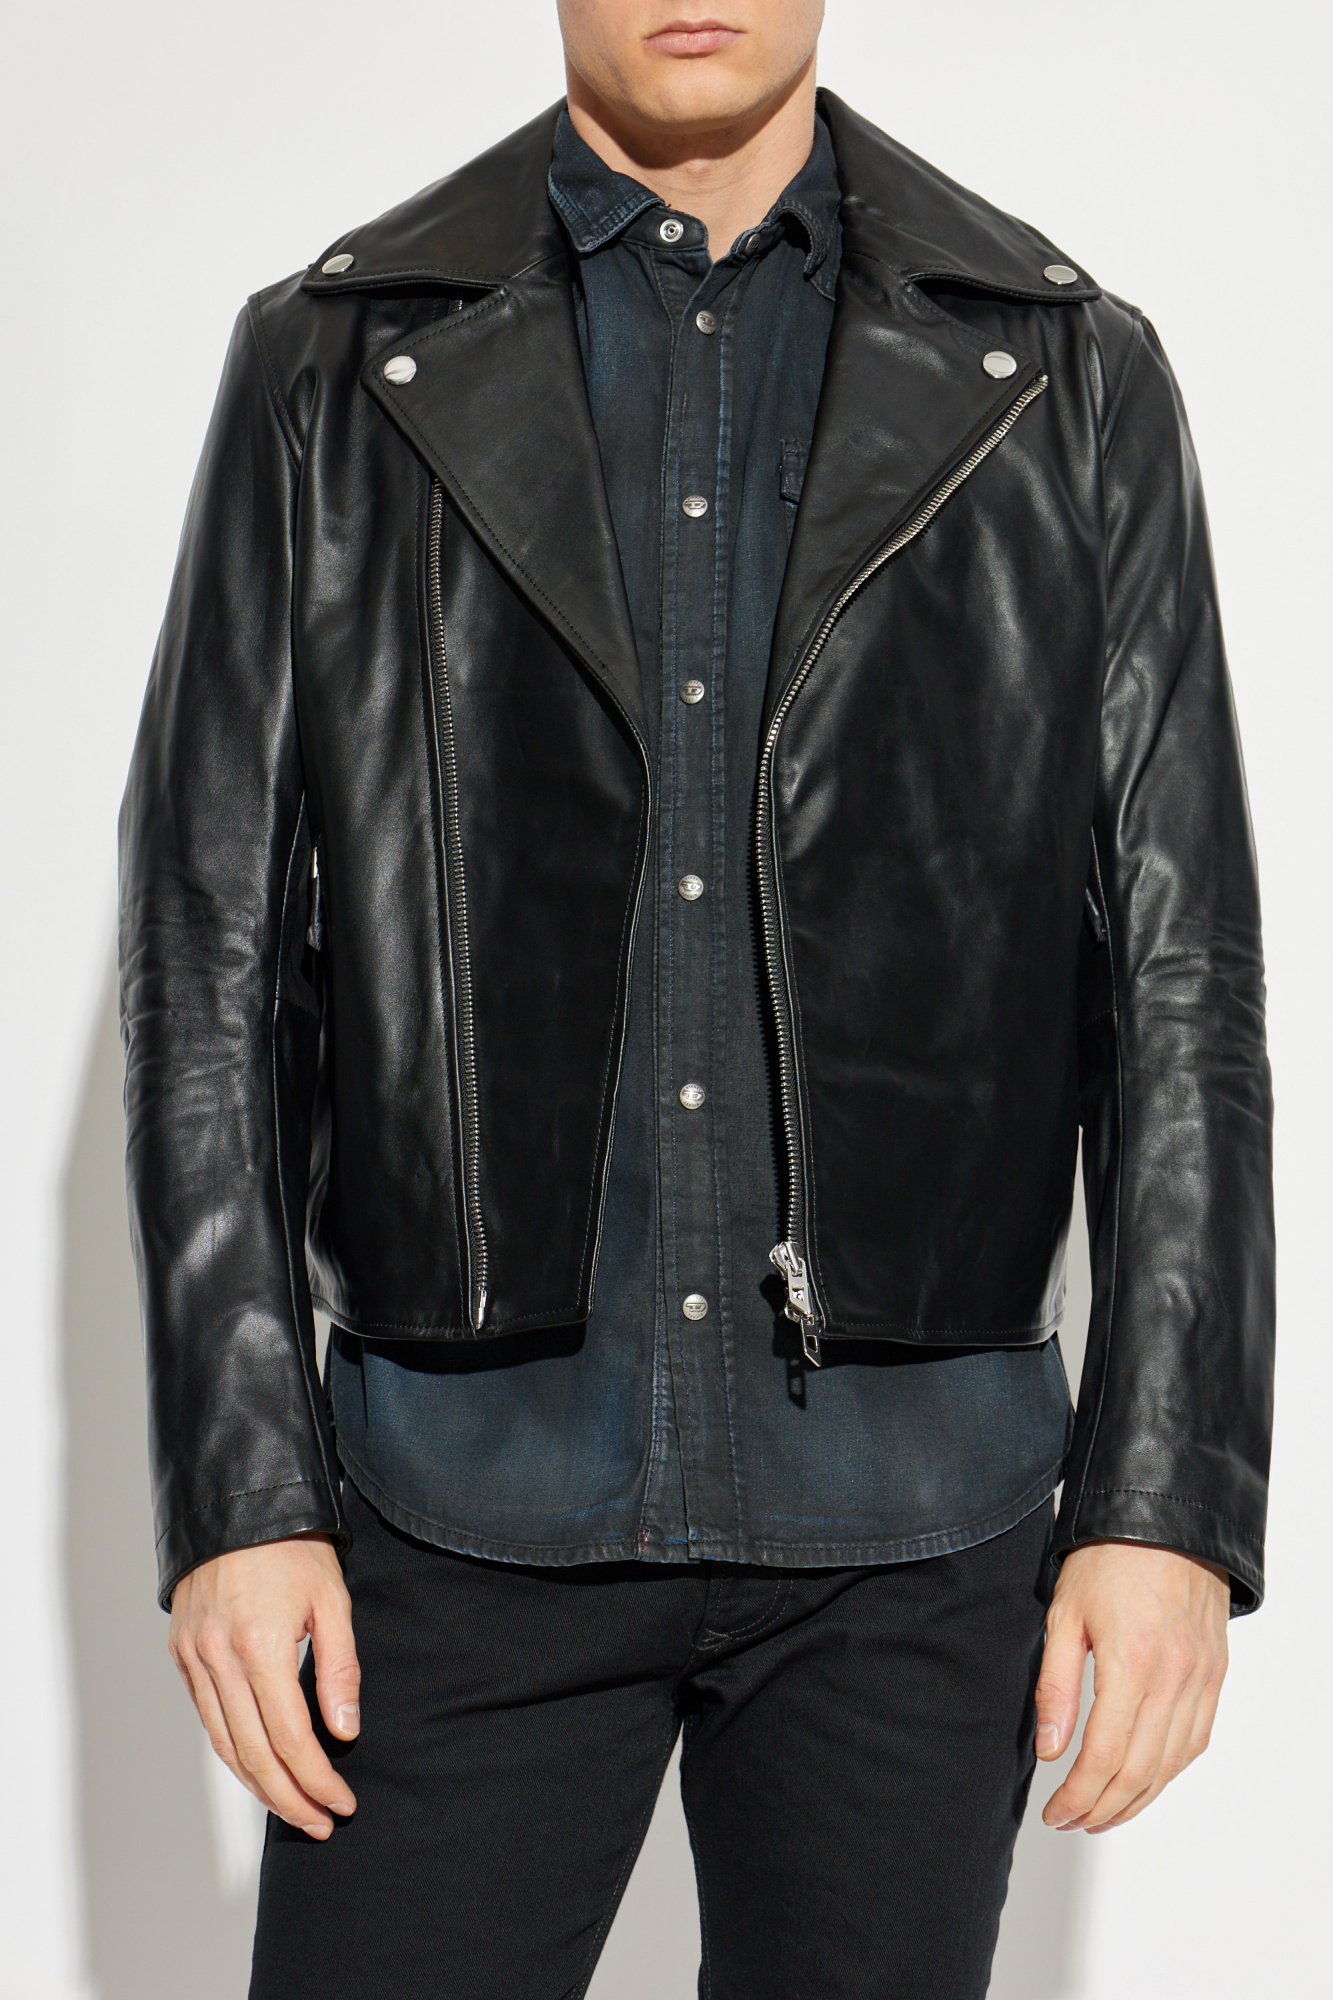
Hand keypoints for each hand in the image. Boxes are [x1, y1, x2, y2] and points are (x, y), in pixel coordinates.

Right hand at [169, 1534, 360, 1837]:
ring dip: (259, 1785)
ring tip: (294, 1808)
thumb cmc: (293, 1546)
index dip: (316, 1779)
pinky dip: (234, 1751)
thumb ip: (340, 1668)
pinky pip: (208, 1718)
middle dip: (289, 1797)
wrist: (237, 1503)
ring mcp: (194, 1658)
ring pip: (224, 1745)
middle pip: (253, 1755)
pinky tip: (259, 1767)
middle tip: (321, 1823)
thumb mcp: (332, 1599)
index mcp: (259, 1646)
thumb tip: (344, 1731)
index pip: (290, 1738)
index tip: (341, 1803)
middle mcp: (218, 1659)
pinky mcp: (183, 1653)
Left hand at [1034, 1539, 1228, 1832]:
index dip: (1078, 1795)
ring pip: (1172, 1765)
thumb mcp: (1064, 1613)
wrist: (1165, 1516)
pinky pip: (1196, 1739)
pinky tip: (1144, 1778)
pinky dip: (1169, 1770)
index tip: (1055, 1812)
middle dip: (1103, 1807)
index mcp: (1132, 1664)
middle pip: (1141, 1772)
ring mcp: (1201, 1678)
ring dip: (1137, 1799)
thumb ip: (1056, 1685)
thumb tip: (1052, 1749)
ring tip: (1103, 1812)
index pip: (1105, 1757)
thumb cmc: (1108, 1557)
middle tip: (1072, 1820)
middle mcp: (1174, 1679)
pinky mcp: (1215, 1673)